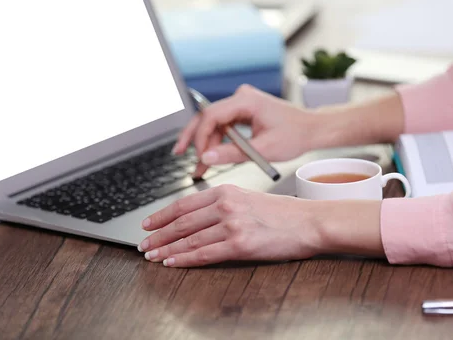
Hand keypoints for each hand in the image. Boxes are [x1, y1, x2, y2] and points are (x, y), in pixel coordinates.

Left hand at [138, 184, 384, 267]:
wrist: (309, 222)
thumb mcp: (249, 198)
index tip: (148, 223)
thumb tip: (196, 217)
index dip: (162, 215)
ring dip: (166, 248)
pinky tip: (172, 262)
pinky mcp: (241, 244)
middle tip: (143, 243)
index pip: (185, 203)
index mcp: (227, 191)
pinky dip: (184, 259)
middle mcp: (226, 205)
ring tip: (152, 255)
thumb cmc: (282, 213)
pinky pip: (205, 254)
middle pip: (182, 221)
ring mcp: (233, 224)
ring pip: (189, 238)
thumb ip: (222, 204)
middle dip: (158, 234)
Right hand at [173, 85, 316, 177]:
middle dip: (194, 138)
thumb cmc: (295, 135)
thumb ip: (232, 154)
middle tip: (179, 154)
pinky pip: (223, 125)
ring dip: (207, 144)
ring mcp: (242, 103)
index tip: (199, 156)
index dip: (201, 137)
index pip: (212, 115)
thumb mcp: (263, 149)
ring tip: (200, 167)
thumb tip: (206, 158)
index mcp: (246, 101)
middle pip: (207, 116)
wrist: (312, 129)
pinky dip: (217, 141)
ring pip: (214, 123)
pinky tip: (211, 157)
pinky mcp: (243, 111)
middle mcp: (241, 97)